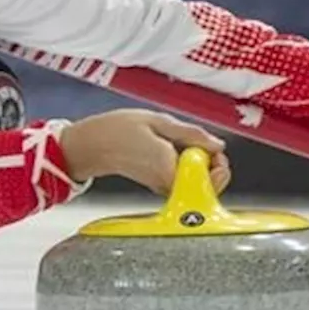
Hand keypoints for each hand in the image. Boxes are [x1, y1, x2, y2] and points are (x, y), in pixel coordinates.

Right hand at [60, 109, 230, 194]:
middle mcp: (167, 184)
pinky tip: (177, 152)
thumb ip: (190, 133)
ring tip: (186, 146)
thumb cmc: (116, 131)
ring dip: (201, 166)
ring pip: (197, 185)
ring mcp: (163, 189)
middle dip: (213, 166)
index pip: (210, 176)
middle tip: (204, 145)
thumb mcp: (157, 120)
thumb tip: (217, 144)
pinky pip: (185, 183)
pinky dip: (188, 169)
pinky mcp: (159, 188)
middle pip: (208, 186)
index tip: (210, 147)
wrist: (91, 146)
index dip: (217, 161)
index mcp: (167, 168)